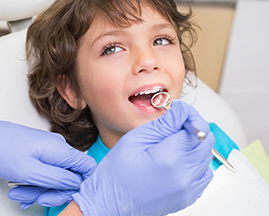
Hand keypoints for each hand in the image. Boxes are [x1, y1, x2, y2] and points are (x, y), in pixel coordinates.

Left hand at [0, 111, 95, 207]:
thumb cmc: (1, 150)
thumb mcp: (30, 172)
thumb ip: (57, 179)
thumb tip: (76, 184)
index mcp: (60, 150)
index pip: (87, 167)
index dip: (82, 184)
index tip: (66, 195)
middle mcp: (57, 148)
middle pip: (70, 177)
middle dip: (53, 192)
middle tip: (36, 198)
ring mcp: (48, 150)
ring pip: (54, 177)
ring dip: (38, 190)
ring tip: (19, 194)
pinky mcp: (39, 153)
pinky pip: (44, 172)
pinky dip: (33, 183)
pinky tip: (20, 188)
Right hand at [72, 100, 214, 215]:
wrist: (109, 204)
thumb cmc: (115, 175)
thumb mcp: (134, 140)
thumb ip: (163, 124)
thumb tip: (181, 111)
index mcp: (169, 159)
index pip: (197, 127)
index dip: (188, 115)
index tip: (178, 114)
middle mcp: (184, 176)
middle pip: (206, 141)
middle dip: (192, 128)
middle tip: (172, 126)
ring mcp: (188, 189)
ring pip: (206, 156)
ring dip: (193, 145)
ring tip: (170, 145)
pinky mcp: (188, 197)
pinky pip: (203, 173)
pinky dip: (194, 162)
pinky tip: (175, 160)